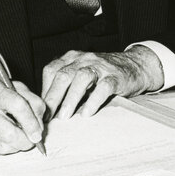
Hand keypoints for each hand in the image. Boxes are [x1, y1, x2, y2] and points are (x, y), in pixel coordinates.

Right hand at [0, 77, 45, 154]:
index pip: (18, 105)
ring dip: (15, 147)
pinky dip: (2, 149)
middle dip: (25, 141)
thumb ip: (31, 101)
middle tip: (31, 141)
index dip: (32, 122)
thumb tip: (41, 124)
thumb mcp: (10, 88)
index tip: (38, 134)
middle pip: (10, 133)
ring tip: (15, 139)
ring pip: (2, 147)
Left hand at [41, 47, 163, 119]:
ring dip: (71, 98)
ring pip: (82, 78)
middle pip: (63, 75)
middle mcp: (84, 59)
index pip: (51, 71)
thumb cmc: (103, 75)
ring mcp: (100, 66)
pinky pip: (103, 87)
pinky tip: (87, 113)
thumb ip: (65, 87)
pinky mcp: (116, 76)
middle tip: (47, 116)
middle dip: (53, 97)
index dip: (44, 91)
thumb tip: (47, 110)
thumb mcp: (81, 76)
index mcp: (72, 58)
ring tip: (64, 116)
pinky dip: (93, 100)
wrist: (134, 66)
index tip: (40, 111)